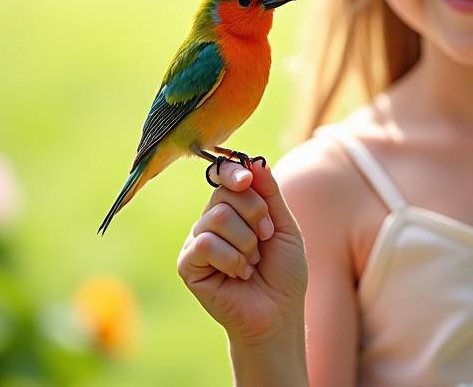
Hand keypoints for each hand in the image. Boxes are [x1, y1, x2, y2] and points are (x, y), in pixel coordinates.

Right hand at [178, 161, 307, 346]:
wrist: (278, 312)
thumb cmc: (283, 272)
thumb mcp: (284, 226)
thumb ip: (269, 194)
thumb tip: (254, 161)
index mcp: (233, 209)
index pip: (224, 177)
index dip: (233, 172)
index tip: (247, 179)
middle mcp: (211, 221)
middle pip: (225, 194)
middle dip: (255, 215)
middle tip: (265, 240)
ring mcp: (197, 242)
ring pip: (217, 217)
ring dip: (246, 242)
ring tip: (252, 262)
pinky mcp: (188, 265)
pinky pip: (205, 244)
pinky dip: (231, 259)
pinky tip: (238, 274)